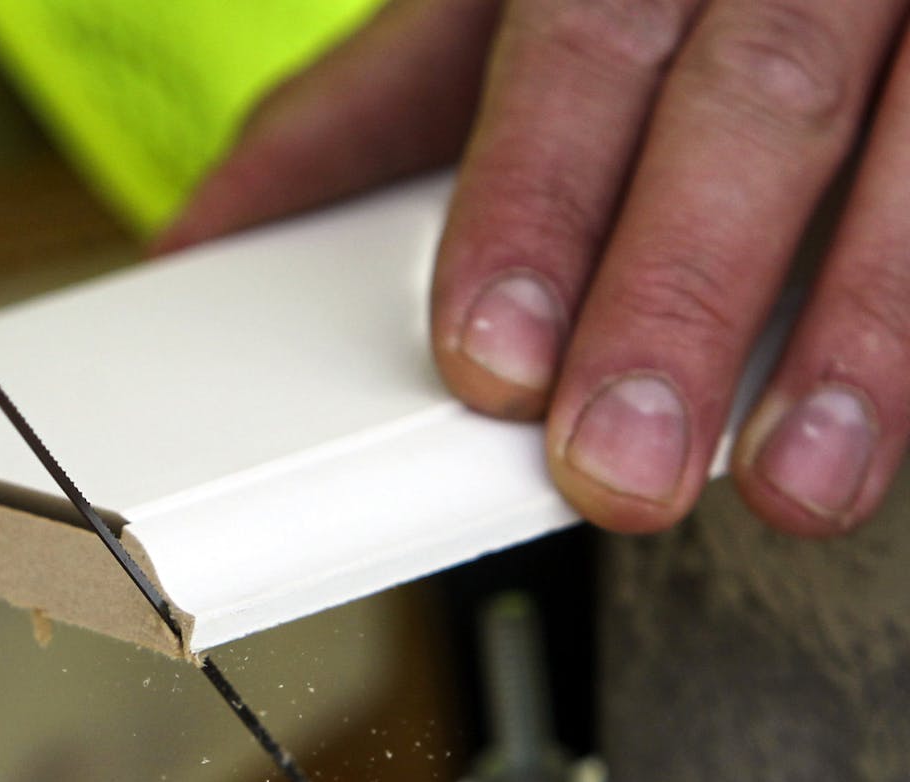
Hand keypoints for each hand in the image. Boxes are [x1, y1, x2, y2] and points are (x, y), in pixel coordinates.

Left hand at [160, 0, 909, 537]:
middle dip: (679, 290)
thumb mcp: (477, 15)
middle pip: (750, 99)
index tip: (492, 356)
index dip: (534, 206)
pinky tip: (896, 409)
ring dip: (860, 327)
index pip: (579, 49)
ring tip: (792, 475)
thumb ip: (356, 121)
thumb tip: (203, 242)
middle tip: (618, 459)